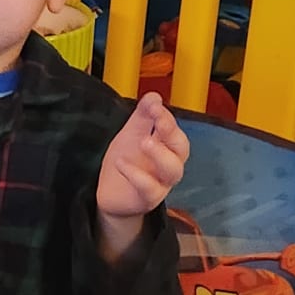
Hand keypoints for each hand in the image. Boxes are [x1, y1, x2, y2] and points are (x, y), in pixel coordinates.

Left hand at [96, 92, 188, 259]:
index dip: (166, 117)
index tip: (154, 106)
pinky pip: (149, 189)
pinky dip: (136, 175)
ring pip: (173, 170)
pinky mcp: (148, 199)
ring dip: (160, 154)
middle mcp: (169, 164)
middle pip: (182, 149)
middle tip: (158, 120)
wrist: (111, 195)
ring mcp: (161, 183)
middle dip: (171, 133)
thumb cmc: (127, 162)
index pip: (174, 130)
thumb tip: (154, 95)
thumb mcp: (131, 135)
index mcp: (167, 146)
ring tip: (144, 142)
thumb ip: (142, 116)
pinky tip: (121, 163)